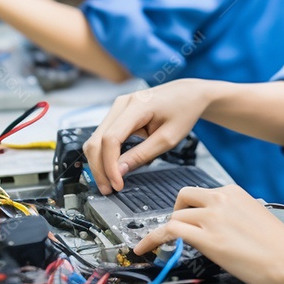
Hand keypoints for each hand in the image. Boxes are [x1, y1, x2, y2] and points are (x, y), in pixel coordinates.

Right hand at [83, 80, 224, 193]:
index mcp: (136, 105)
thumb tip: (119, 172)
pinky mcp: (118, 114)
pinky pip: (103, 137)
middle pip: (96, 140)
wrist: (188, 94)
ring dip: (99, 163)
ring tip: (109, 183)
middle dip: (99, 168)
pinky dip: (105, 155)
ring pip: (95, 140)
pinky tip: (113, 169)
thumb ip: (142, 154)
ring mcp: (117, 107)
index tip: (117, 184)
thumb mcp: (168, 138)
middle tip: (108, 189)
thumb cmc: (183, 112)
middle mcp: (121, 104)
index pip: (111, 138)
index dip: (110, 165)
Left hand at [134, 184, 283, 283]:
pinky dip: (153, 239)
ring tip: (156, 244)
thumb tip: (215, 227)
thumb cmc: (281, 247)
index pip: (200, 193)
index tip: (182, 218)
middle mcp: (221, 199)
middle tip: (175, 231)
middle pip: (183, 197)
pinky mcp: (208, 239)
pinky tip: (145, 248)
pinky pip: (169, 232)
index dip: (187, 208)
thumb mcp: (254, 218)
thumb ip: (232, 216)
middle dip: (175, 213)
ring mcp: (213, 218)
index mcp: (233, 193)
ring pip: (174, 215)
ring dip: (165, 231)